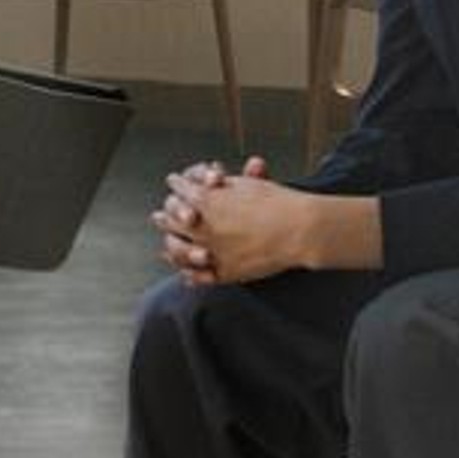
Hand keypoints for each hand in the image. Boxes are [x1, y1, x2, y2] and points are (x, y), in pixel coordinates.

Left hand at [156, 155, 366, 288]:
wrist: (300, 230)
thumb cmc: (278, 203)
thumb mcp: (246, 185)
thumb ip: (222, 184)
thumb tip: (210, 181)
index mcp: (207, 201)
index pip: (181, 192)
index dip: (176, 187)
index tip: (173, 184)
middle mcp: (204, 227)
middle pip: (173, 222)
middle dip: (165, 217)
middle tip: (158, 216)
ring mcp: (212, 251)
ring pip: (180, 250)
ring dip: (171, 247)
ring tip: (166, 247)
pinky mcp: (225, 272)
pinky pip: (199, 276)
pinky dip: (190, 274)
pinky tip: (186, 273)